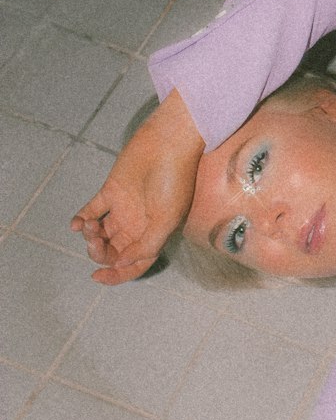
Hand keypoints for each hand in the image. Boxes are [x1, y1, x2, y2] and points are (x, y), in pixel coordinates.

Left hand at [71, 90, 204, 284]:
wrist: (168, 142)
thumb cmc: (174, 180)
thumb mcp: (167, 219)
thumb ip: (146, 246)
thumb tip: (122, 264)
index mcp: (155, 235)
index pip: (135, 264)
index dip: (117, 275)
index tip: (98, 277)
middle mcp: (139, 225)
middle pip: (114, 251)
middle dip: (100, 253)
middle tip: (95, 242)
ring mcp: (124, 209)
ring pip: (101, 234)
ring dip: (90, 236)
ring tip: (89, 226)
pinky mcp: (111, 191)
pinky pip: (91, 211)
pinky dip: (81, 220)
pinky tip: (76, 223)